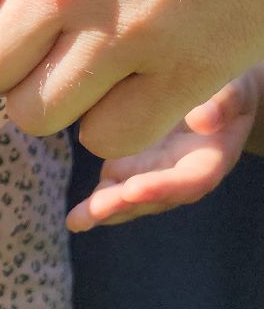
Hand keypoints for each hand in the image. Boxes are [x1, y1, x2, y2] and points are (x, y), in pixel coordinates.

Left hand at [67, 73, 259, 231]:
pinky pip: (112, 191)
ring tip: (77, 221)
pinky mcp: (130, 172)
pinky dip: (93, 206)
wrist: (209, 93)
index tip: (134, 187)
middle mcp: (182, 176)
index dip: (164, 187)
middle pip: (155, 198)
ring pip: (129, 201)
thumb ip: (223, 103)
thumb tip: (203, 120)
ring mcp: (154, 177)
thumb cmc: (228, 87)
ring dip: (103, 211)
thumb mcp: (234, 89)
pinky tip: (74, 220)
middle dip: (124, 204)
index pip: (191, 180)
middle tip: (97, 209)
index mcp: (211, 158)